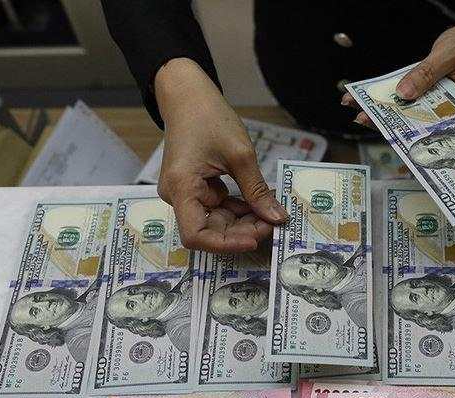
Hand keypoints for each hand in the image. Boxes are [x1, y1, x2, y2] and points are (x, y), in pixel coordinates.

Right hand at [155, 58, 287, 252]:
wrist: (188, 96)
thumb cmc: (208, 117)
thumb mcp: (240, 155)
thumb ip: (257, 191)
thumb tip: (277, 219)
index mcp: (180, 187)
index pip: (195, 235)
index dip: (225, 244)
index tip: (254, 240)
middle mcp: (177, 196)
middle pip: (210, 230)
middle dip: (243, 231)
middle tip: (273, 223)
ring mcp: (185, 193)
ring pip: (217, 221)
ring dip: (244, 222)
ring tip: (271, 213)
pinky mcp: (195, 189)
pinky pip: (218, 208)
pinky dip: (239, 209)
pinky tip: (260, 204)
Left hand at [342, 18, 454, 125]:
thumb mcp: (449, 54)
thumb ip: (427, 73)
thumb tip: (402, 94)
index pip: (438, 126)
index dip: (414, 134)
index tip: (391, 135)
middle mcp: (450, 110)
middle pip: (418, 121)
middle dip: (389, 122)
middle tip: (364, 118)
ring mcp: (436, 103)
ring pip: (408, 110)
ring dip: (383, 110)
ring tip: (358, 109)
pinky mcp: (426, 93)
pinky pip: (406, 96)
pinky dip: (388, 95)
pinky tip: (367, 95)